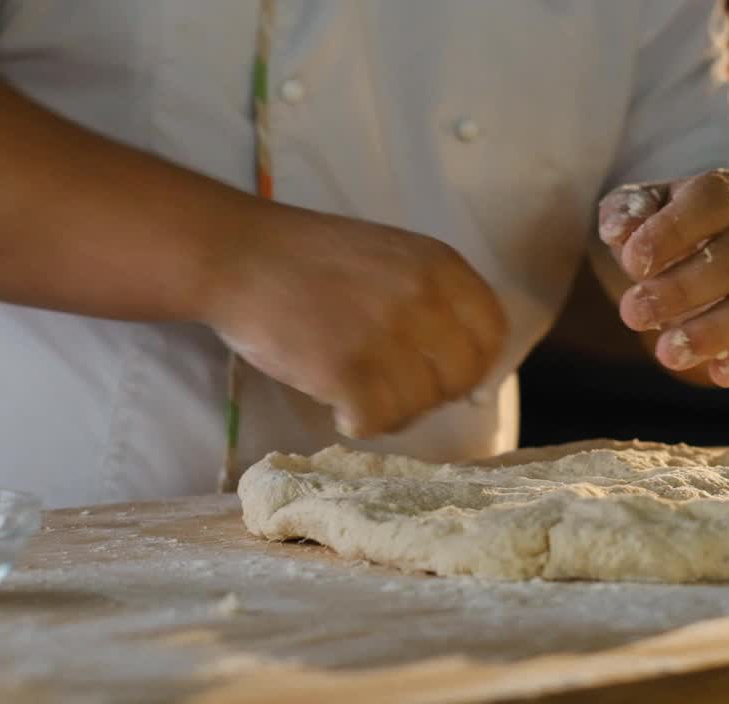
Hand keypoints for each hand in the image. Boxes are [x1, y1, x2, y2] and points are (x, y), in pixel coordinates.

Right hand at [208, 206, 507, 436]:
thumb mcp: (391, 256)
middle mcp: (422, 298)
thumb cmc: (309, 258)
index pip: (491, 334)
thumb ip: (433, 297)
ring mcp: (386, 335)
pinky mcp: (347, 372)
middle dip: (429, 393)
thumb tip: (467, 366)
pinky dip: (354, 420)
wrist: (237, 255)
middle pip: (459, 379)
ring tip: (354, 388)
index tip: (441, 372)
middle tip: (389, 386)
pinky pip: (376, 422)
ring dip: (389, 409)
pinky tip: (334, 400)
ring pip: (418, 407)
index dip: (471, 363)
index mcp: (439, 265)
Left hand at [598, 170, 728, 386]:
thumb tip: (618, 230)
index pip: (711, 201)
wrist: (714, 250)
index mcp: (727, 194)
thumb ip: (626, 210)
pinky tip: (718, 373)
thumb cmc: (665, 229)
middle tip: (632, 313)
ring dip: (713, 332)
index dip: (672, 231)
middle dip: (682, 290)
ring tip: (666, 352)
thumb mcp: (641, 209)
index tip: (632, 262)